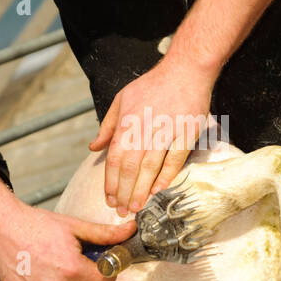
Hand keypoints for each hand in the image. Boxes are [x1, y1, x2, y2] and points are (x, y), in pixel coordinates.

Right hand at [0, 196, 136, 280]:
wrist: (1, 228)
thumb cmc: (35, 225)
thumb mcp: (74, 226)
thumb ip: (104, 234)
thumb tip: (129, 230)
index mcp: (72, 268)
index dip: (107, 274)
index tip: (102, 267)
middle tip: (82, 268)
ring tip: (60, 270)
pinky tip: (44, 275)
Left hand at [88, 58, 214, 214]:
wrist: (185, 70)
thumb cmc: (153, 85)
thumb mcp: (122, 99)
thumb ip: (108, 126)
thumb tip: (94, 148)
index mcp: (127, 121)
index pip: (114, 157)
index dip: (111, 180)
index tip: (109, 198)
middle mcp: (145, 127)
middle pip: (131, 166)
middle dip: (124, 191)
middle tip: (121, 210)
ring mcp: (167, 130)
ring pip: (151, 166)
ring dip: (142, 189)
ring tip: (136, 207)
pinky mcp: (187, 132)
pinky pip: (175, 159)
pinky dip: (167, 176)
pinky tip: (159, 190)